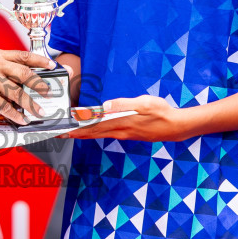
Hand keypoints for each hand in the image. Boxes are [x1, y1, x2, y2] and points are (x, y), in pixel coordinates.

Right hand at [0, 50, 55, 124]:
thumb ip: (0, 68)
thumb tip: (19, 82)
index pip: (24, 55)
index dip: (41, 60)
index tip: (54, 65)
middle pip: (25, 73)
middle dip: (41, 84)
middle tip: (49, 93)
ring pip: (18, 93)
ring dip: (31, 104)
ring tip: (39, 112)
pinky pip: (5, 106)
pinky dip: (15, 115)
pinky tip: (21, 119)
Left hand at [63, 95, 185, 140]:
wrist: (176, 126)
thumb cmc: (161, 112)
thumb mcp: (144, 103)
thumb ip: (124, 104)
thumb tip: (105, 106)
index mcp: (121, 123)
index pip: (94, 126)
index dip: (78, 128)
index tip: (65, 129)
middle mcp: (120, 131)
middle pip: (93, 133)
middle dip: (76, 133)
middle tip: (61, 133)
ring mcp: (124, 134)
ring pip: (100, 134)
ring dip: (85, 133)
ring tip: (72, 132)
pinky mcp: (129, 134)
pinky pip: (107, 134)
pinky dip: (96, 133)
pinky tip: (93, 131)